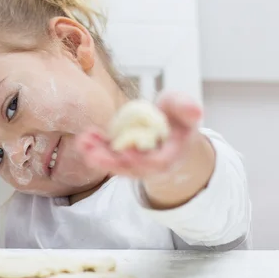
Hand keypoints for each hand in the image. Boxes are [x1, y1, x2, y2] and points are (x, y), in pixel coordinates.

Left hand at [76, 92, 202, 179]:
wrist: (172, 130)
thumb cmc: (178, 119)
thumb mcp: (185, 111)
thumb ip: (187, 108)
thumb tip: (195, 110)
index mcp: (171, 156)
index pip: (157, 163)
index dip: (142, 159)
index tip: (126, 150)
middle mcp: (152, 165)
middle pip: (131, 169)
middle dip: (111, 162)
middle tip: (93, 154)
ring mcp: (135, 163)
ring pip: (116, 165)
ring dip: (98, 156)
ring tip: (83, 143)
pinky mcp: (122, 156)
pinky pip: (108, 155)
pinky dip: (96, 147)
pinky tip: (85, 137)